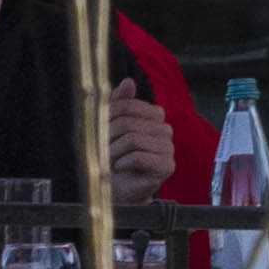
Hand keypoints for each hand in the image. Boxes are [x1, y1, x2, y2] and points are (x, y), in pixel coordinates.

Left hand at [108, 88, 182, 202]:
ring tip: (110, 159)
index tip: (99, 129)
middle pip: (128, 122)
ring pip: (132, 139)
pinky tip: (120, 167)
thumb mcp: (112, 125)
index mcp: (154, 115)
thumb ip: (119, 103)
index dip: (108, 116)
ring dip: (113, 151)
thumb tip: (128, 81)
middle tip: (102, 148)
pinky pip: (139, 157)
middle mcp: (165, 129)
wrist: (119, 187)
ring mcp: (169, 148)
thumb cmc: (115, 154)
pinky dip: (122, 163)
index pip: (127, 105)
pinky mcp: (167, 166)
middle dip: (108, 136)